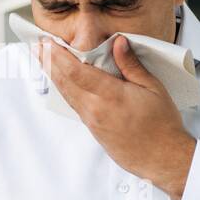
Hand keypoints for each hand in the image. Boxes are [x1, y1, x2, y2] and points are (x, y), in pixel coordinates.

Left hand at [40, 36, 195, 199]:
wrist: (162, 158)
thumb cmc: (161, 125)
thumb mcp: (153, 88)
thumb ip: (131, 64)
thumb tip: (118, 43)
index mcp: (110, 96)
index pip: (75, 71)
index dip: (58, 55)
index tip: (49, 42)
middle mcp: (96, 109)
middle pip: (64, 81)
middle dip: (48, 62)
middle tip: (37, 47)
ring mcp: (92, 121)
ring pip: (66, 94)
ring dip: (52, 75)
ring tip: (43, 60)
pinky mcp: (92, 129)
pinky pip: (73, 104)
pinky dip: (64, 89)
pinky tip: (61, 82)